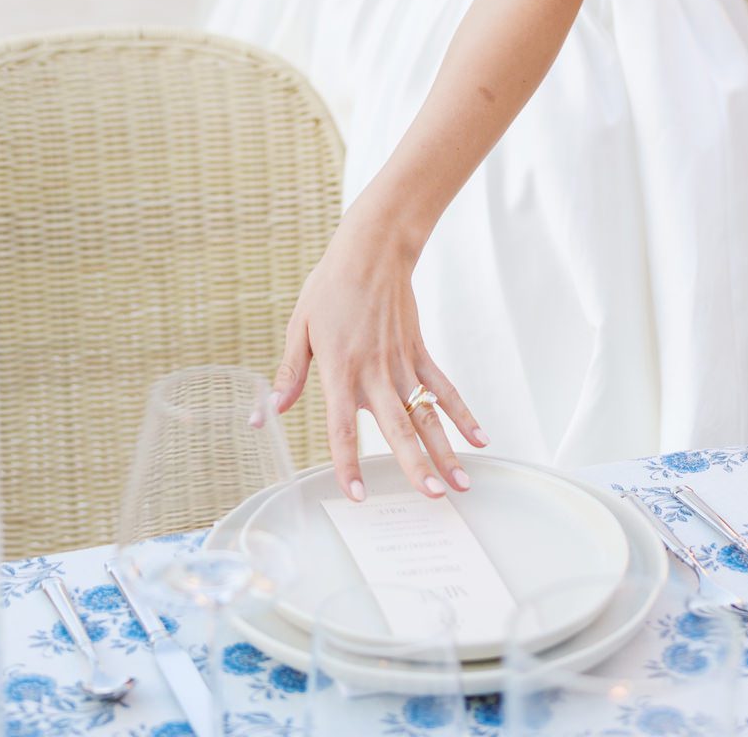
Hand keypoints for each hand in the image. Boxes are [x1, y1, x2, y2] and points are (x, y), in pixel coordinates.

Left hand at [270, 205, 487, 501]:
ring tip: (460, 483)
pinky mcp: (420, 352)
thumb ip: (290, 375)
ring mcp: (402, 363)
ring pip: (426, 414)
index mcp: (340, 370)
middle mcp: (375, 373)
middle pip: (397, 427)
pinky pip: (444, 387)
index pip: (343, 427)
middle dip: (415, 465)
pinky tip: (478, 439)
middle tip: (432, 497)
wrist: (373, 250)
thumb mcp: (300, 328)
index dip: (349, 462)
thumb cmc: (331, 287)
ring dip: (445, 449)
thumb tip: (269, 414)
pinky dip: (462, 413)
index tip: (357, 494)